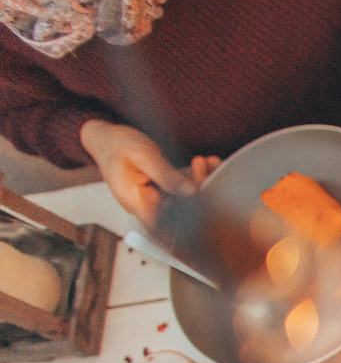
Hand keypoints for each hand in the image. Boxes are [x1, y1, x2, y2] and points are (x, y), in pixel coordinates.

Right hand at [78, 120, 213, 224]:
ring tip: (209, 162)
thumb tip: (190, 192)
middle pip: (179, 211)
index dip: (188, 224)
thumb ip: (166, 175)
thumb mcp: (143, 156)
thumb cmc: (118, 144)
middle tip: (210, 170)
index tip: (209, 209)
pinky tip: (208, 162)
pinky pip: (185, 189)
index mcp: (135, 202)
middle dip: (200, 194)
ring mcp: (156, 199)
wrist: (107, 137)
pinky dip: (197, 177)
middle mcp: (147, 205)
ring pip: (186, 200)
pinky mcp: (165, 190)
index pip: (163, 225)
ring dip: (201, 183)